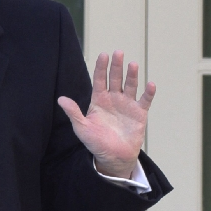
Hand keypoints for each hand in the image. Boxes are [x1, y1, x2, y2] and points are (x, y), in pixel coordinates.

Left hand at [57, 51, 154, 178]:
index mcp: (99, 100)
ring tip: (133, 64)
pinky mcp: (139, 114)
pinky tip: (150, 84)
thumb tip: (60, 99)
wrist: (113, 158)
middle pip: (116, 78)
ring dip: (132, 75)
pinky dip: (148, 93)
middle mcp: (113, 99)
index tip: (103, 55)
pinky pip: (145, 101)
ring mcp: (127, 105)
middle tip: (118, 52)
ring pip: (130, 86)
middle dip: (116, 66)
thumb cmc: (95, 142)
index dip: (101, 68)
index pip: (100, 80)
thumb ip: (73, 112)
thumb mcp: (81, 127)